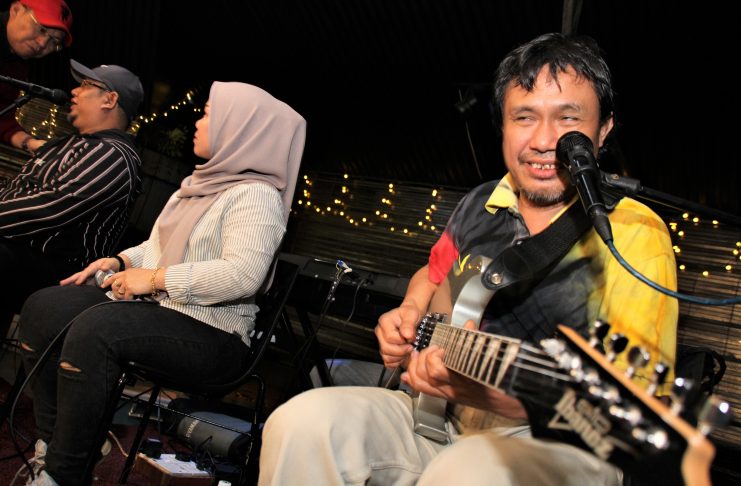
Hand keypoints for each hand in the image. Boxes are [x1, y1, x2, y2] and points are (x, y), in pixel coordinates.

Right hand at [60, 257, 120, 285]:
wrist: (114, 265)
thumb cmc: (111, 263)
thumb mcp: (111, 263)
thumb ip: (107, 265)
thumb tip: (103, 268)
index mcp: (93, 267)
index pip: (86, 272)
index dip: (82, 277)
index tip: (77, 282)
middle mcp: (89, 271)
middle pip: (78, 275)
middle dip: (70, 279)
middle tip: (62, 283)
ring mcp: (89, 276)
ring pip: (79, 280)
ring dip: (71, 284)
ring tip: (63, 288)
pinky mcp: (91, 280)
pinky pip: (83, 284)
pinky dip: (78, 287)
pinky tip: (73, 292)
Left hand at [102, 268, 155, 300]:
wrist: (156, 278)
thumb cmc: (151, 276)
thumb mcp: (138, 273)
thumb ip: (130, 277)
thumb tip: (127, 285)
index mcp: (127, 272)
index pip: (114, 276)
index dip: (107, 281)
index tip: (103, 285)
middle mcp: (125, 276)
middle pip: (114, 285)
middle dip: (115, 292)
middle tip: (117, 296)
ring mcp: (126, 282)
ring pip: (120, 292)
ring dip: (123, 296)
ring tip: (129, 297)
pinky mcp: (130, 289)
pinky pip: (126, 297)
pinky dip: (130, 298)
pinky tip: (134, 297)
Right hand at [375, 303, 420, 367]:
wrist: (411, 317)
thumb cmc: (410, 314)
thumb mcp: (412, 314)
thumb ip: (409, 324)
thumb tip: (406, 334)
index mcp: (384, 321)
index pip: (390, 338)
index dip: (402, 341)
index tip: (411, 338)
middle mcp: (380, 332)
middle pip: (386, 348)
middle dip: (401, 351)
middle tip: (411, 346)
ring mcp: (381, 341)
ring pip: (386, 356)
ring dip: (399, 357)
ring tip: (408, 350)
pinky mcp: (384, 349)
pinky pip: (387, 362)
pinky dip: (397, 362)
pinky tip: (404, 355)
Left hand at [401, 320, 527, 419]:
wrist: (512, 398)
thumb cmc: (503, 377)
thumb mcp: (491, 356)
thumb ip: (476, 341)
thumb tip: (469, 325)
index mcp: (464, 377)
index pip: (436, 371)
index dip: (432, 357)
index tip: (439, 347)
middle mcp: (455, 389)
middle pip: (425, 377)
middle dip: (421, 360)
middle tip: (427, 350)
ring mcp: (451, 394)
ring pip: (422, 385)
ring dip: (415, 369)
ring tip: (419, 357)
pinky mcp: (450, 397)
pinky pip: (427, 392)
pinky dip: (415, 382)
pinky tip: (410, 375)